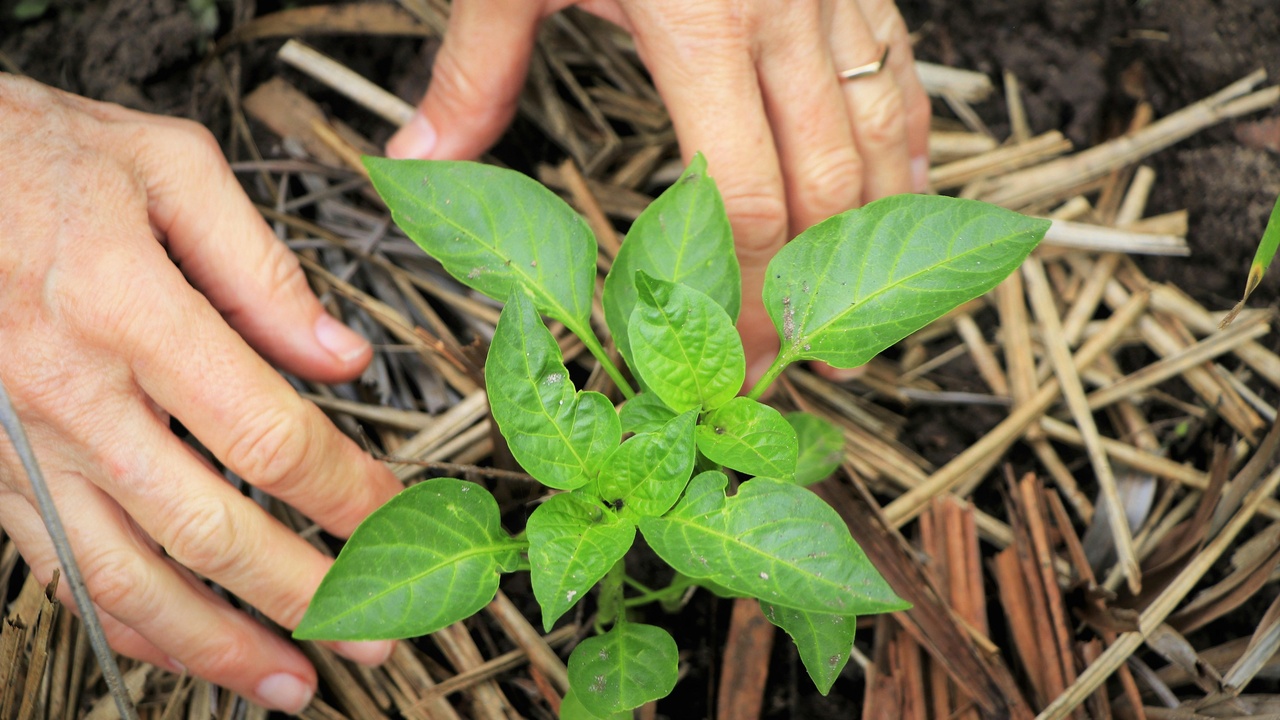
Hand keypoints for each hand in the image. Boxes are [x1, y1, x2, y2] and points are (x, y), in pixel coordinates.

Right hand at [0, 75, 399, 711]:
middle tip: (378, 631)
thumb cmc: (28, 153)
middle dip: (307, 594)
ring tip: (295, 682)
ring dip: (221, 646)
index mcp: (127, 309)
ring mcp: (23, 447)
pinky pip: (63, 571)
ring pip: (129, 579)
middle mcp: (72, 396)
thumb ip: (261, 267)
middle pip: (211, 530)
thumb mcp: (163, 166)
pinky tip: (187, 651)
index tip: (398, 515)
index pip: (268, 436)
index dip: (346, 492)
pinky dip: (131, 626)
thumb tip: (344, 356)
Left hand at [387, 0, 929, 380]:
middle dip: (818, 288)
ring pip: (886, 133)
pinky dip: (908, 138)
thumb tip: (418, 161)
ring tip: (870, 310)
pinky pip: (900, 68)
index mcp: (703, 25)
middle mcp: (786, 17)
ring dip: (880, 232)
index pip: (745, 202)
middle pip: (826, 189)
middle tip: (811, 365)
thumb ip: (476, 70)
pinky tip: (904, 186)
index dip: (748, 296)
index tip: (733, 356)